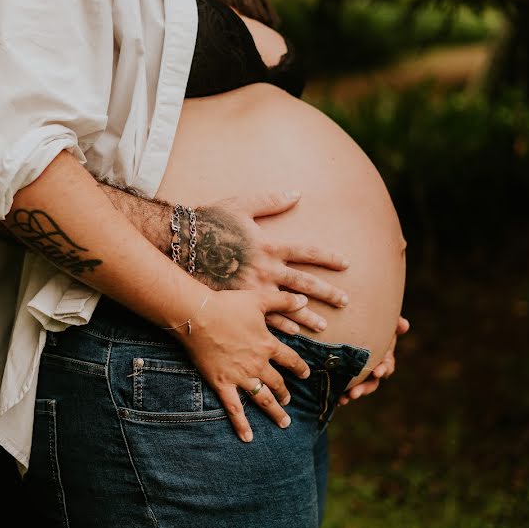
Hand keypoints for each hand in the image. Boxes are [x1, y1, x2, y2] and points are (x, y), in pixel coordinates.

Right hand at [177, 288, 311, 442]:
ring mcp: (240, 377)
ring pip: (263, 399)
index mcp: (268, 345)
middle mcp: (258, 364)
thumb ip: (283, 300)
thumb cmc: (227, 305)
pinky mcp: (222, 384)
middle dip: (286, 392)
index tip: (305, 374)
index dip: (300, 368)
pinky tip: (248, 438)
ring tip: (284, 422)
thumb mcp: (259, 298)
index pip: (291, 360)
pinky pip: (234, 409)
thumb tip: (303, 299)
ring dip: (275, 411)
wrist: (198, 316)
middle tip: (289, 400)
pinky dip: (242, 424)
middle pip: (278, 382)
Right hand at [197, 192, 350, 334]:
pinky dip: (280, 326)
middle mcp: (267, 269)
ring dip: (307, 316)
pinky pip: (263, 317)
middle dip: (327, 293)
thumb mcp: (242, 205)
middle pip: (305, 283)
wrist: (182, 245)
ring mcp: (253, 289)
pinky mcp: (239, 301)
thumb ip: (270, 201)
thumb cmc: (211, 221)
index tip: (346, 264)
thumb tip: (296, 193)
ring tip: (323, 326)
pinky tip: (292, 334)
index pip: (308, 252)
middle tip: (344, 301)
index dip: (329, 257)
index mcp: (271, 245)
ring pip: (288, 306)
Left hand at [338, 316, 408, 405]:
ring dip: (352, 394)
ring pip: (358, 388)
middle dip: (364, 389)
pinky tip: (334, 400)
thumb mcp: (384, 322)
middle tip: (355, 393)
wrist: (353, 322)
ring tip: (343, 399)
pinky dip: (340, 394)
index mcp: (384, 358)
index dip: (383, 370)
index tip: (378, 372)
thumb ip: (394, 324)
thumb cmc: (372, 323)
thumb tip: (404, 325)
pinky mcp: (345, 375)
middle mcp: (373, 369)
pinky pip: (344, 387)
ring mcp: (360, 374)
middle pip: (372, 383)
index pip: (386, 367)